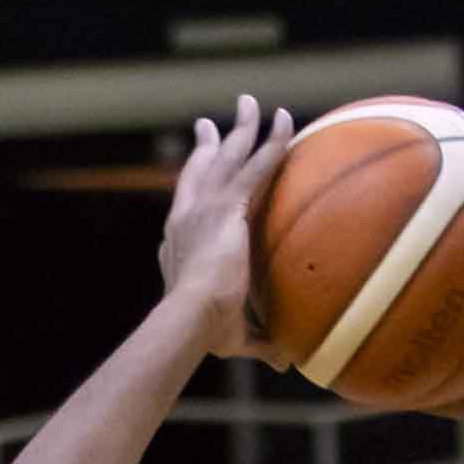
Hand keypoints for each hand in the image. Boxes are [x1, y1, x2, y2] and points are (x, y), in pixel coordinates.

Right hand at [162, 98, 293, 361]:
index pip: (183, 211)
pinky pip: (256, 163)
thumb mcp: (231, 338)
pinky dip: (272, 140)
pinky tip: (286, 120)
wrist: (189, 318)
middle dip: (206, 145)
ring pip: (225, 156)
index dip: (190, 194)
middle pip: (197, 170)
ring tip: (248, 102)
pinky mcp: (228, 204)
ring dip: (240, 127)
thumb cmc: (202, 333)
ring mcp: (204, 205)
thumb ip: (260, 343)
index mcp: (176, 245)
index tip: (194, 183)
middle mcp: (185, 216)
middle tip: (208, 124)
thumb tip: (285, 361)